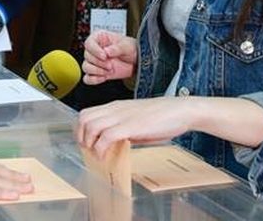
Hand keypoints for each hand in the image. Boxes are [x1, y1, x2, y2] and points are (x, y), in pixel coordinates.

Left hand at [78, 97, 198, 157]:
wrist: (181, 110)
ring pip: (91, 125)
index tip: (85, 142)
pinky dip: (101, 148)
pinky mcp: (131, 126)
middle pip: (84, 117)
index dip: (81, 129)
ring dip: (89, 142)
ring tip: (96, 154)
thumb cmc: (163, 116)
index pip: (87, 113)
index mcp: (116, 106)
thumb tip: (113, 143)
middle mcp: (115, 109)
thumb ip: (123, 128)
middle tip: (87, 149)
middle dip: (80, 136)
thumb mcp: (137, 119)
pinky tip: (105, 156)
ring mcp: (122, 117)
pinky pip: (106, 136)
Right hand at [82, 31, 137, 84]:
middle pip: (87, 56)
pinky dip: (93, 79)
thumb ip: (117, 48)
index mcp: (99, 38)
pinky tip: (103, 78)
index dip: (95, 51)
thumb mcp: (127, 46)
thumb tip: (107, 51)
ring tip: (109, 70)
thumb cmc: (131, 49)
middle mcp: (95, 49)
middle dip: (99, 63)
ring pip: (86, 67)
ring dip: (97, 71)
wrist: (136, 62)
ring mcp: (95, 62)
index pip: (89, 43)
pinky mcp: (97, 72)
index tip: (104, 56)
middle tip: (110, 65)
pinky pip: (88, 78)